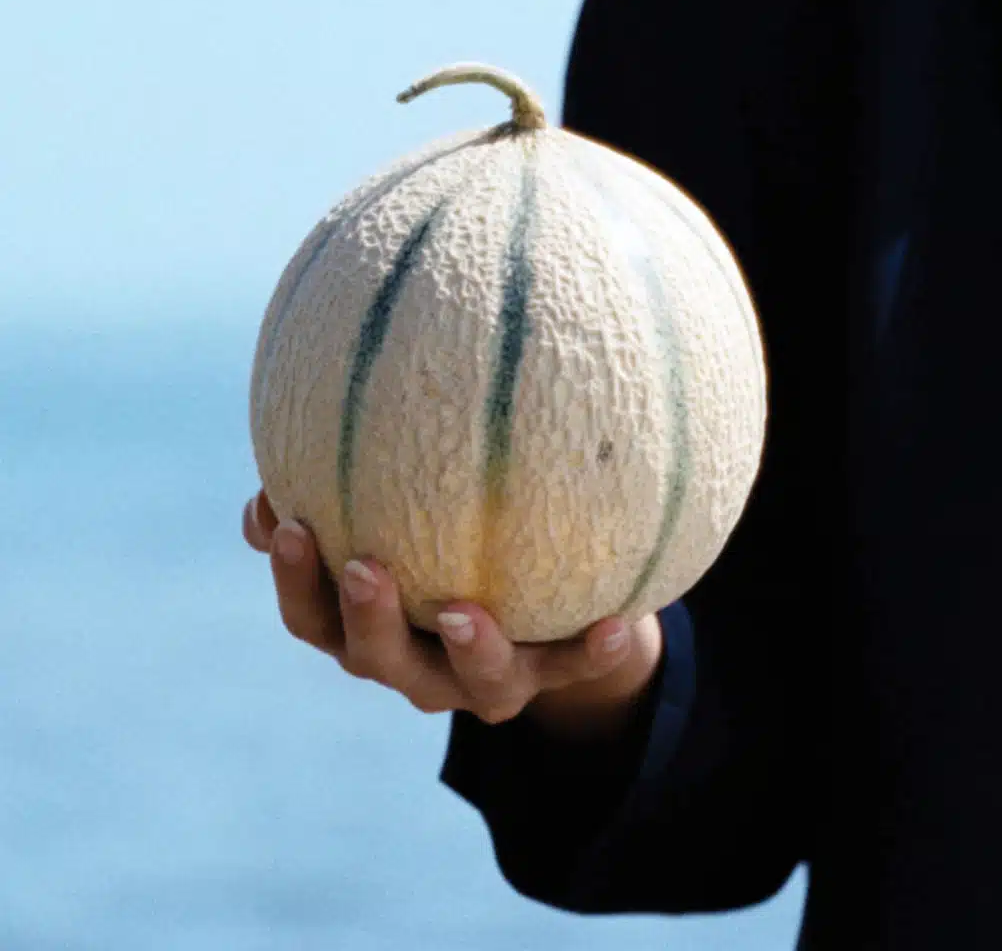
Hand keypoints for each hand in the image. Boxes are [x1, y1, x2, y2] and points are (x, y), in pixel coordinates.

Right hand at [242, 490, 663, 733]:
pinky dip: (592, 652)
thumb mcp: (404, 519)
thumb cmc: (448, 550)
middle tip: (363, 566)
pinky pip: (574, 668)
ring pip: (472, 680)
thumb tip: (304, 422)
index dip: (292, 578)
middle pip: (374, 658)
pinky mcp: (549, 675)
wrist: (539, 616)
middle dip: (363, 617)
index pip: (312, 615)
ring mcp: (484, 680)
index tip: (282, 521)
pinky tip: (618, 621)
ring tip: (465, 613)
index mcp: (368, 630)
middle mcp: (417, 665)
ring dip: (469, 648)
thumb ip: (358, 484)